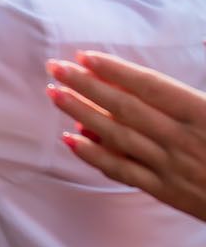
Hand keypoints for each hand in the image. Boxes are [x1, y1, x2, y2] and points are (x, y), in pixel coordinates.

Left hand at [47, 51, 205, 222]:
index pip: (151, 87)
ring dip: (81, 113)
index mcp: (204, 114)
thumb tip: (173, 68)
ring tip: (54, 93)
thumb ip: (191, 94)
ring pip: (117, 136)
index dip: (116, 70)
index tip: (86, 56)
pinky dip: (93, 155)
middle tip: (55, 66)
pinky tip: (70, 140)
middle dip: (86, 85)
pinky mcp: (165, 190)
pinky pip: (122, 170)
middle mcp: (183, 139)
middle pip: (125, 107)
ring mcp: (171, 166)